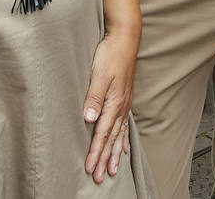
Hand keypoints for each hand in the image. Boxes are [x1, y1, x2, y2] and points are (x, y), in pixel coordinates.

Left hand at [82, 30, 136, 182]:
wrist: (125, 38)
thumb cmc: (110, 54)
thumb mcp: (99, 74)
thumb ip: (94, 97)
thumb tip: (89, 120)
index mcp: (114, 102)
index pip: (103, 133)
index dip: (96, 152)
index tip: (89, 168)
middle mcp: (121, 106)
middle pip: (112, 139)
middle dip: (105, 159)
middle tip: (100, 177)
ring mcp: (124, 103)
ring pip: (119, 134)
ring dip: (115, 154)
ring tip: (112, 170)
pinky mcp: (125, 98)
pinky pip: (125, 125)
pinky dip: (124, 139)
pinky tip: (124, 148)